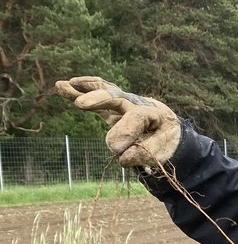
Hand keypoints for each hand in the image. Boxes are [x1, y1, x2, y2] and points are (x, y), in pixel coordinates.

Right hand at [55, 76, 180, 169]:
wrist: (169, 132)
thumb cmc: (164, 144)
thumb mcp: (162, 153)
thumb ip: (144, 154)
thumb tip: (122, 158)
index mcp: (155, 114)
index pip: (137, 118)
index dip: (125, 133)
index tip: (118, 153)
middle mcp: (138, 104)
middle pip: (118, 97)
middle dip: (100, 99)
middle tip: (81, 104)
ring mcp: (124, 103)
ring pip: (105, 91)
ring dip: (85, 89)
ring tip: (67, 85)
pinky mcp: (112, 106)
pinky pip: (96, 96)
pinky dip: (79, 90)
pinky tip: (62, 86)